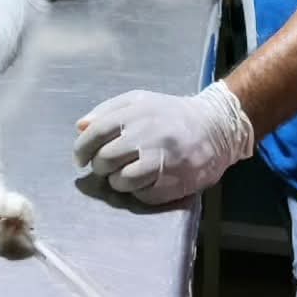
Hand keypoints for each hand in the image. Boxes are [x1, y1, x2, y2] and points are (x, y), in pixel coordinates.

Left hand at [74, 81, 254, 203]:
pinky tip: (145, 181)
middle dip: (100, 167)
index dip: (82, 149)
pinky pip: (143, 195)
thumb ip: (107, 111)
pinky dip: (138, 191)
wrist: (217, 127)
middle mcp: (147, 135)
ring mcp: (162, 160)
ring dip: (117, 181)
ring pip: (122, 181)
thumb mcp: (139, 101)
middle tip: (107, 166)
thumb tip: (80, 127)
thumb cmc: (170, 113)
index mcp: (136, 112)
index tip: (80, 159)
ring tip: (126, 174)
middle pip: (106, 160)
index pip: (96, 133)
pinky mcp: (175, 182)